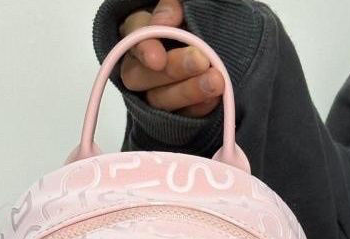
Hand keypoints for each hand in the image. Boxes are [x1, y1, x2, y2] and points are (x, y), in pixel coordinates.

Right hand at [119, 0, 224, 116]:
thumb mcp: (180, 7)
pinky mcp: (174, 113)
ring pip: (161, 100)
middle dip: (173, 70)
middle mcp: (139, 67)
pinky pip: (182, 116)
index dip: (144, 51)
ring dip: (189, 92)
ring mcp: (154, 93)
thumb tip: (166, 20)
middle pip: (142, 76)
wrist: (213, 46)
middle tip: (201, 61)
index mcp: (138, 34)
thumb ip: (170, 7)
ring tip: (216, 82)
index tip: (158, 59)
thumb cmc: (190, 21)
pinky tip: (214, 99)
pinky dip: (198, 108)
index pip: (133, 40)